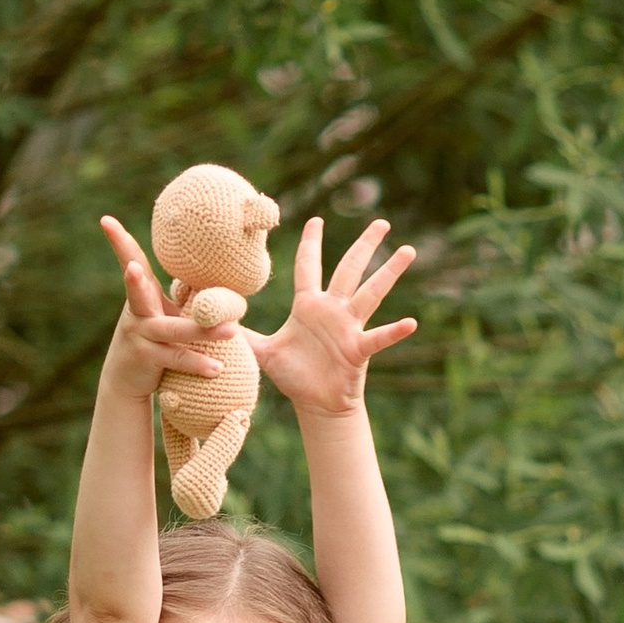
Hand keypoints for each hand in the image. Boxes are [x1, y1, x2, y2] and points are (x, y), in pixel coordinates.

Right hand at [97, 216, 239, 401]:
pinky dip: (198, 363)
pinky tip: (217, 368)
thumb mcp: (162, 315)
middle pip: (139, 293)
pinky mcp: (147, 359)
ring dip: (202, 331)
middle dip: (134, 280)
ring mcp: (141, 336)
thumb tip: (217, 275)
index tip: (105, 220)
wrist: (125, 382)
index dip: (119, 241)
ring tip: (232, 330)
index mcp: (143, 296)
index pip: (131, 261)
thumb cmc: (152, 341)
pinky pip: (177, 358)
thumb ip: (183, 296)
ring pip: (173, 331)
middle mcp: (137, 313)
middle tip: (132, 269)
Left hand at [250, 215, 415, 415]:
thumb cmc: (294, 375)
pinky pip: (378, 337)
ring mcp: (349, 327)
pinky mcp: (358, 349)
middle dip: (364, 245)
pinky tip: (411, 322)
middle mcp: (332, 310)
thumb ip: (242, 334)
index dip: (311, 243)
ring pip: (370, 293)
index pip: (309, 267)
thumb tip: (212, 321)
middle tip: (382, 221)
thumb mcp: (263, 352)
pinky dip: (394, 331)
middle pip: (349, 269)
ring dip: (388, 273)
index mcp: (309, 306)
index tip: (316, 219)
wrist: (315, 403)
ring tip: (408, 250)